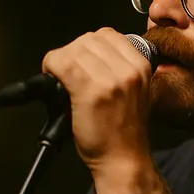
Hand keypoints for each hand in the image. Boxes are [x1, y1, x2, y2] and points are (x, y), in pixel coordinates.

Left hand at [41, 27, 152, 171]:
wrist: (123, 158)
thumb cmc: (124, 129)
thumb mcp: (133, 90)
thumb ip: (118, 67)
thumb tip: (85, 53)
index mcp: (142, 66)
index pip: (107, 35)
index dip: (88, 46)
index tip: (82, 62)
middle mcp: (130, 69)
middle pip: (88, 39)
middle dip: (72, 53)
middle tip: (68, 74)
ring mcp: (111, 79)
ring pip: (73, 50)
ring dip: (60, 62)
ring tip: (62, 81)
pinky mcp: (91, 91)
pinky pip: (62, 64)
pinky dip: (51, 69)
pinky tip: (55, 85)